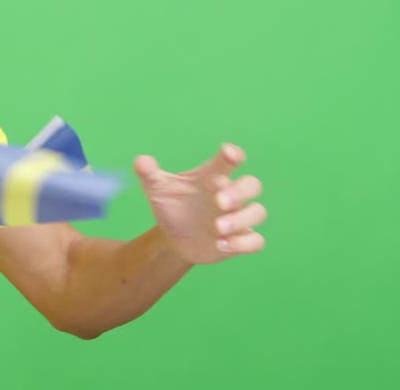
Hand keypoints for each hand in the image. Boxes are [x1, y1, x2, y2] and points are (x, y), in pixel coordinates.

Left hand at [134, 143, 266, 264]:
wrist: (174, 237)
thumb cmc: (172, 206)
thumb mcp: (157, 189)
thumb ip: (148, 174)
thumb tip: (141, 161)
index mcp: (212, 178)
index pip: (229, 161)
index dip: (233, 155)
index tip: (229, 154)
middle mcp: (230, 195)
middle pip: (252, 185)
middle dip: (240, 192)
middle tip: (219, 202)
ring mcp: (238, 217)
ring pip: (258, 212)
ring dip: (241, 219)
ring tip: (217, 229)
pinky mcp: (240, 239)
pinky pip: (256, 240)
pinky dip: (243, 243)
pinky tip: (221, 245)